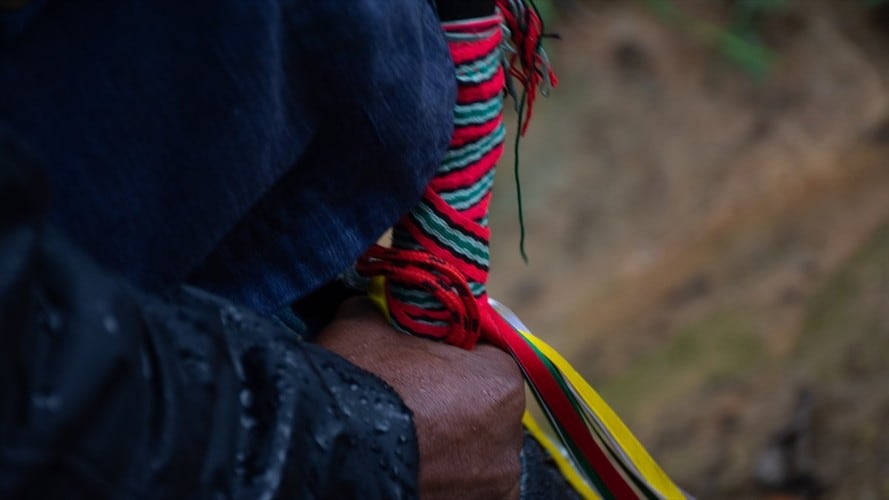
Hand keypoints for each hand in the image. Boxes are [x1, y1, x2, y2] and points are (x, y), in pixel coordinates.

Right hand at [316, 297, 523, 499]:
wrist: (321, 450)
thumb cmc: (355, 381)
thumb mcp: (365, 321)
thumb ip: (388, 310)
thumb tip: (380, 306)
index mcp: (500, 382)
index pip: (487, 356)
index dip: (453, 354)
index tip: (422, 358)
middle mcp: (510, 438)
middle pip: (484, 406)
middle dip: (454, 401)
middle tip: (407, 397)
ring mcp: (492, 485)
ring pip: (473, 450)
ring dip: (449, 442)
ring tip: (402, 435)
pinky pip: (463, 485)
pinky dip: (443, 476)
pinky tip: (409, 462)